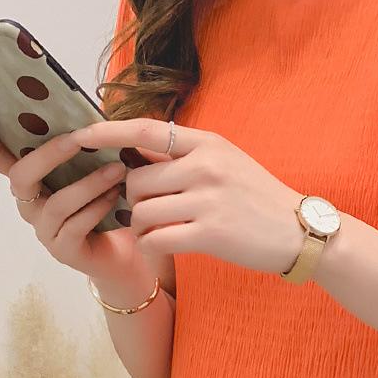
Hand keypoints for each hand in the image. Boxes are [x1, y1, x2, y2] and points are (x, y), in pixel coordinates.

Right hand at [0, 107, 145, 282]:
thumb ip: (85, 147)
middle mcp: (30, 205)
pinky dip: (97, 208)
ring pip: (57, 203)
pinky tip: (115, 196)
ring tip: (117, 169)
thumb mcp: (96, 170)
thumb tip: (90, 115)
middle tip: (79, 139)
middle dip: (49, 154)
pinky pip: (76, 226)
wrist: (129, 252)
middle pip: (22, 177)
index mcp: (32, 182)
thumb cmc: (110, 204)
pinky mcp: (64, 250)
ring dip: (88, 184)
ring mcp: (45, 230)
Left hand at [67, 118, 305, 274]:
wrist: (300, 231)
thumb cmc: (258, 198)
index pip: (143, 131)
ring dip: (141, 226)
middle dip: (133, 200)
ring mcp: (208, 200)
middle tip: (148, 211)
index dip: (105, 132)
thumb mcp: (226, 162)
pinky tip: (163, 246)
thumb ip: (185, 155)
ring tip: (159, 230)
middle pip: (135, 181)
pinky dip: (151, 246)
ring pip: (141, 212)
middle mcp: (205, 166)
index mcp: (207, 143)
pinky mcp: (210, 234)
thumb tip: (134, 152)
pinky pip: (156, 240)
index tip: (78, 136)